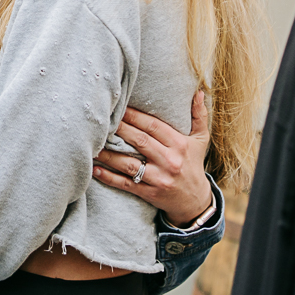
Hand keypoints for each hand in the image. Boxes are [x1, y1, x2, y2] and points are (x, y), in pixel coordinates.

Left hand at [92, 91, 212, 226]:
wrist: (197, 202)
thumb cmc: (194, 164)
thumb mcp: (201, 140)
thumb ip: (199, 116)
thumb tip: (199, 93)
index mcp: (179, 144)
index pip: (153, 126)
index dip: (134, 116)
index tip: (119, 106)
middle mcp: (169, 161)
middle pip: (139, 141)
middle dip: (119, 129)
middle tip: (102, 119)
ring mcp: (159, 178)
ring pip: (129, 164)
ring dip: (109, 155)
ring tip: (93, 145)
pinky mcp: (150, 193)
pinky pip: (127, 184)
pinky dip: (110, 178)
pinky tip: (95, 169)